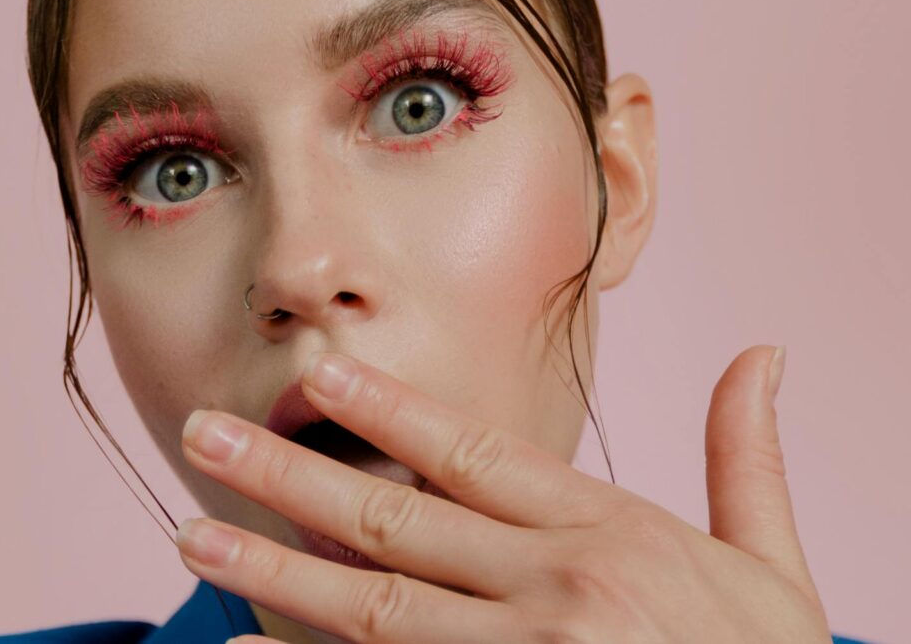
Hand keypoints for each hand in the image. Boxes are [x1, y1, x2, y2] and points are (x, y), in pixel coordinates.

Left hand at [174, 345, 832, 642]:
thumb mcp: (767, 567)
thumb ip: (745, 457)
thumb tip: (762, 355)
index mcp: (606, 533)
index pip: (476, 453)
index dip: (390, 409)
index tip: (320, 375)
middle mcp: (554, 591)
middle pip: (398, 521)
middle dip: (293, 476)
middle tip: (207, 435)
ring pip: (374, 610)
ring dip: (277, 571)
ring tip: (197, 537)